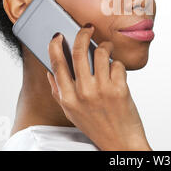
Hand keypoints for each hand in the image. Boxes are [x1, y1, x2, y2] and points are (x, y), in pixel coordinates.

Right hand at [47, 25, 151, 150]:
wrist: (120, 142)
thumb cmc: (96, 126)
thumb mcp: (71, 112)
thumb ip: (59, 92)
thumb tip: (50, 71)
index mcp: (68, 98)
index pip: (57, 64)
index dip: (56, 46)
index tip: (58, 35)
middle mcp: (83, 92)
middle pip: (80, 52)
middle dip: (83, 34)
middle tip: (87, 28)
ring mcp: (102, 90)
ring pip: (102, 53)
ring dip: (105, 46)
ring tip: (107, 49)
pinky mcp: (120, 89)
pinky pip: (118, 64)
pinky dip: (118, 65)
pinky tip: (117, 72)